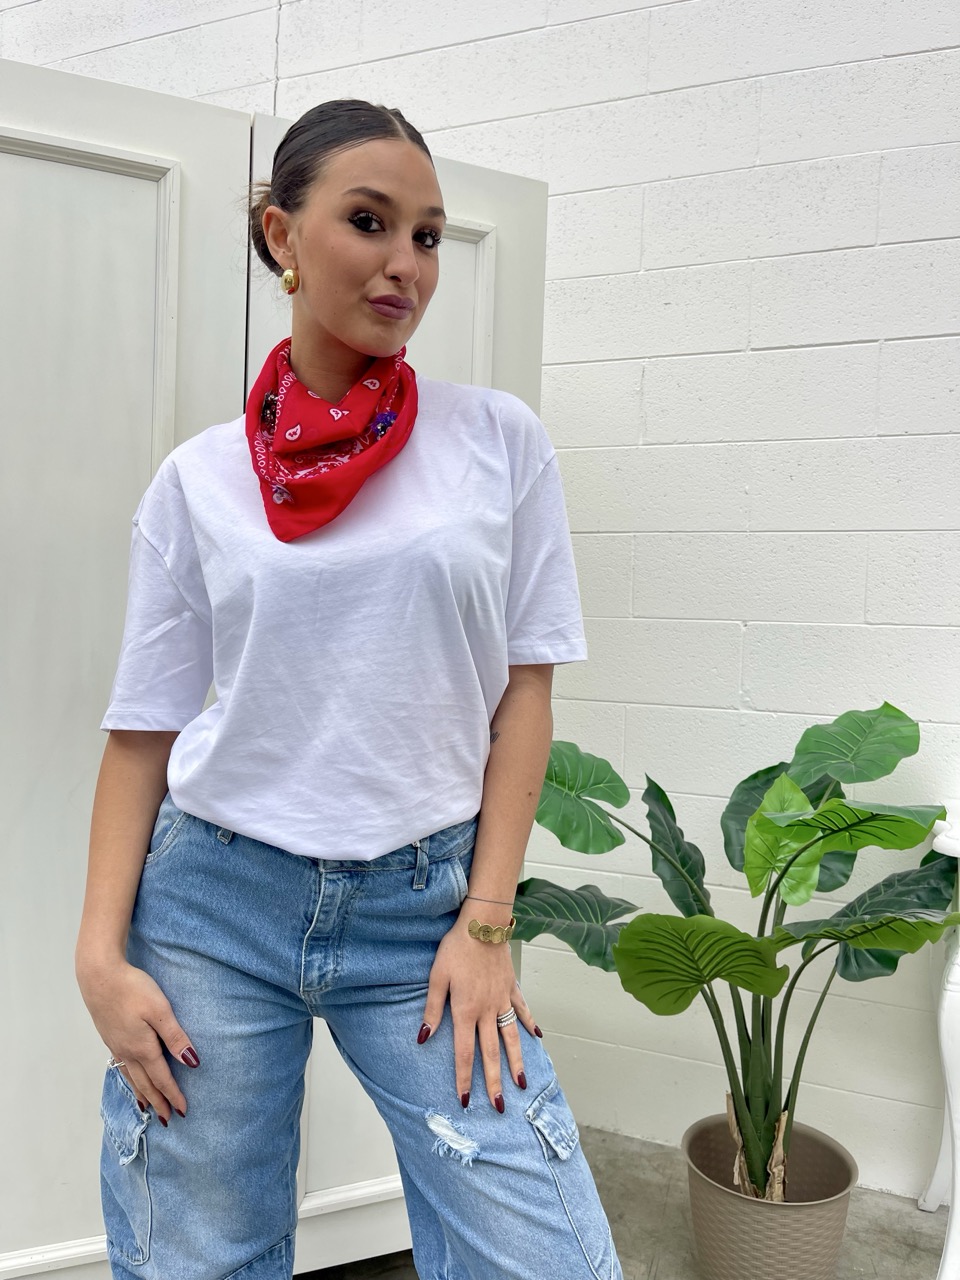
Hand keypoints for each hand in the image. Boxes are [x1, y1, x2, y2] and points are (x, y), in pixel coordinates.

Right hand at [77, 957, 198, 1122]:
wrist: (99, 976)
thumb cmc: (133, 989)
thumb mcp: (160, 1010)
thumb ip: (175, 1037)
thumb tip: (192, 1063)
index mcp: (143, 1047)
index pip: (162, 1078)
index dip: (173, 1095)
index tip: (183, 1111)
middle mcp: (128, 1052)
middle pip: (145, 1083)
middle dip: (157, 1101)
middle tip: (166, 1119)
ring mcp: (116, 1045)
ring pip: (132, 1077)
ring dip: (142, 1093)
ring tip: (147, 1107)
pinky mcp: (110, 1036)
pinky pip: (122, 1066)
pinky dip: (129, 1079)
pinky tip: (130, 1077)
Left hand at [419, 915, 537, 1111]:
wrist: (483, 925)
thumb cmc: (456, 948)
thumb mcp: (437, 977)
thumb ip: (432, 1009)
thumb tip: (423, 1038)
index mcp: (466, 1011)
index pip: (464, 1053)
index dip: (464, 1078)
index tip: (466, 1100)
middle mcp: (487, 1011)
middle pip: (491, 1053)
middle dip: (494, 1082)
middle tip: (500, 1107)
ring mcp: (503, 1000)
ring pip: (511, 1038)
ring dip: (516, 1062)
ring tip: (522, 1083)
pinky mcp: (512, 988)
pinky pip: (522, 1010)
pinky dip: (529, 1024)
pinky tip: (537, 1037)